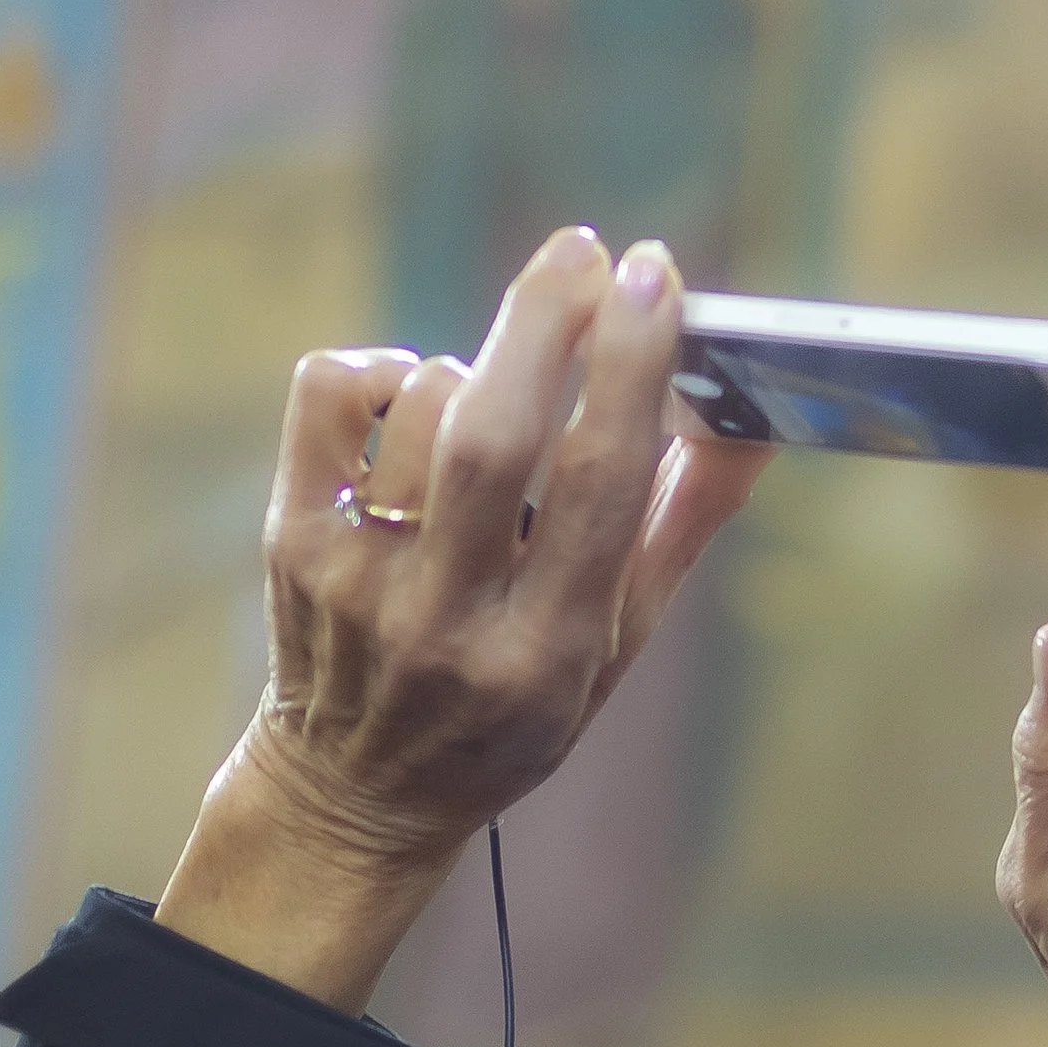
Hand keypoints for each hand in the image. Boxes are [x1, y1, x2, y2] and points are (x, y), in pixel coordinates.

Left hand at [155, 226, 768, 1011]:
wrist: (356, 794)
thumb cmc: (512, 706)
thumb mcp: (617, 643)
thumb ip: (683, 521)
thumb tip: (756, 414)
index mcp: (547, 651)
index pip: (597, 484)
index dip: (631, 367)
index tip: (656, 279)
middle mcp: (448, 620)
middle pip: (494, 435)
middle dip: (548, 321)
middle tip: (587, 252)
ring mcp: (358, 581)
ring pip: (421, 408)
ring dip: (475, 365)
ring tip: (500, 390)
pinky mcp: (291, 542)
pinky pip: (331, 397)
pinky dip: (384, 367)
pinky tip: (416, 400)